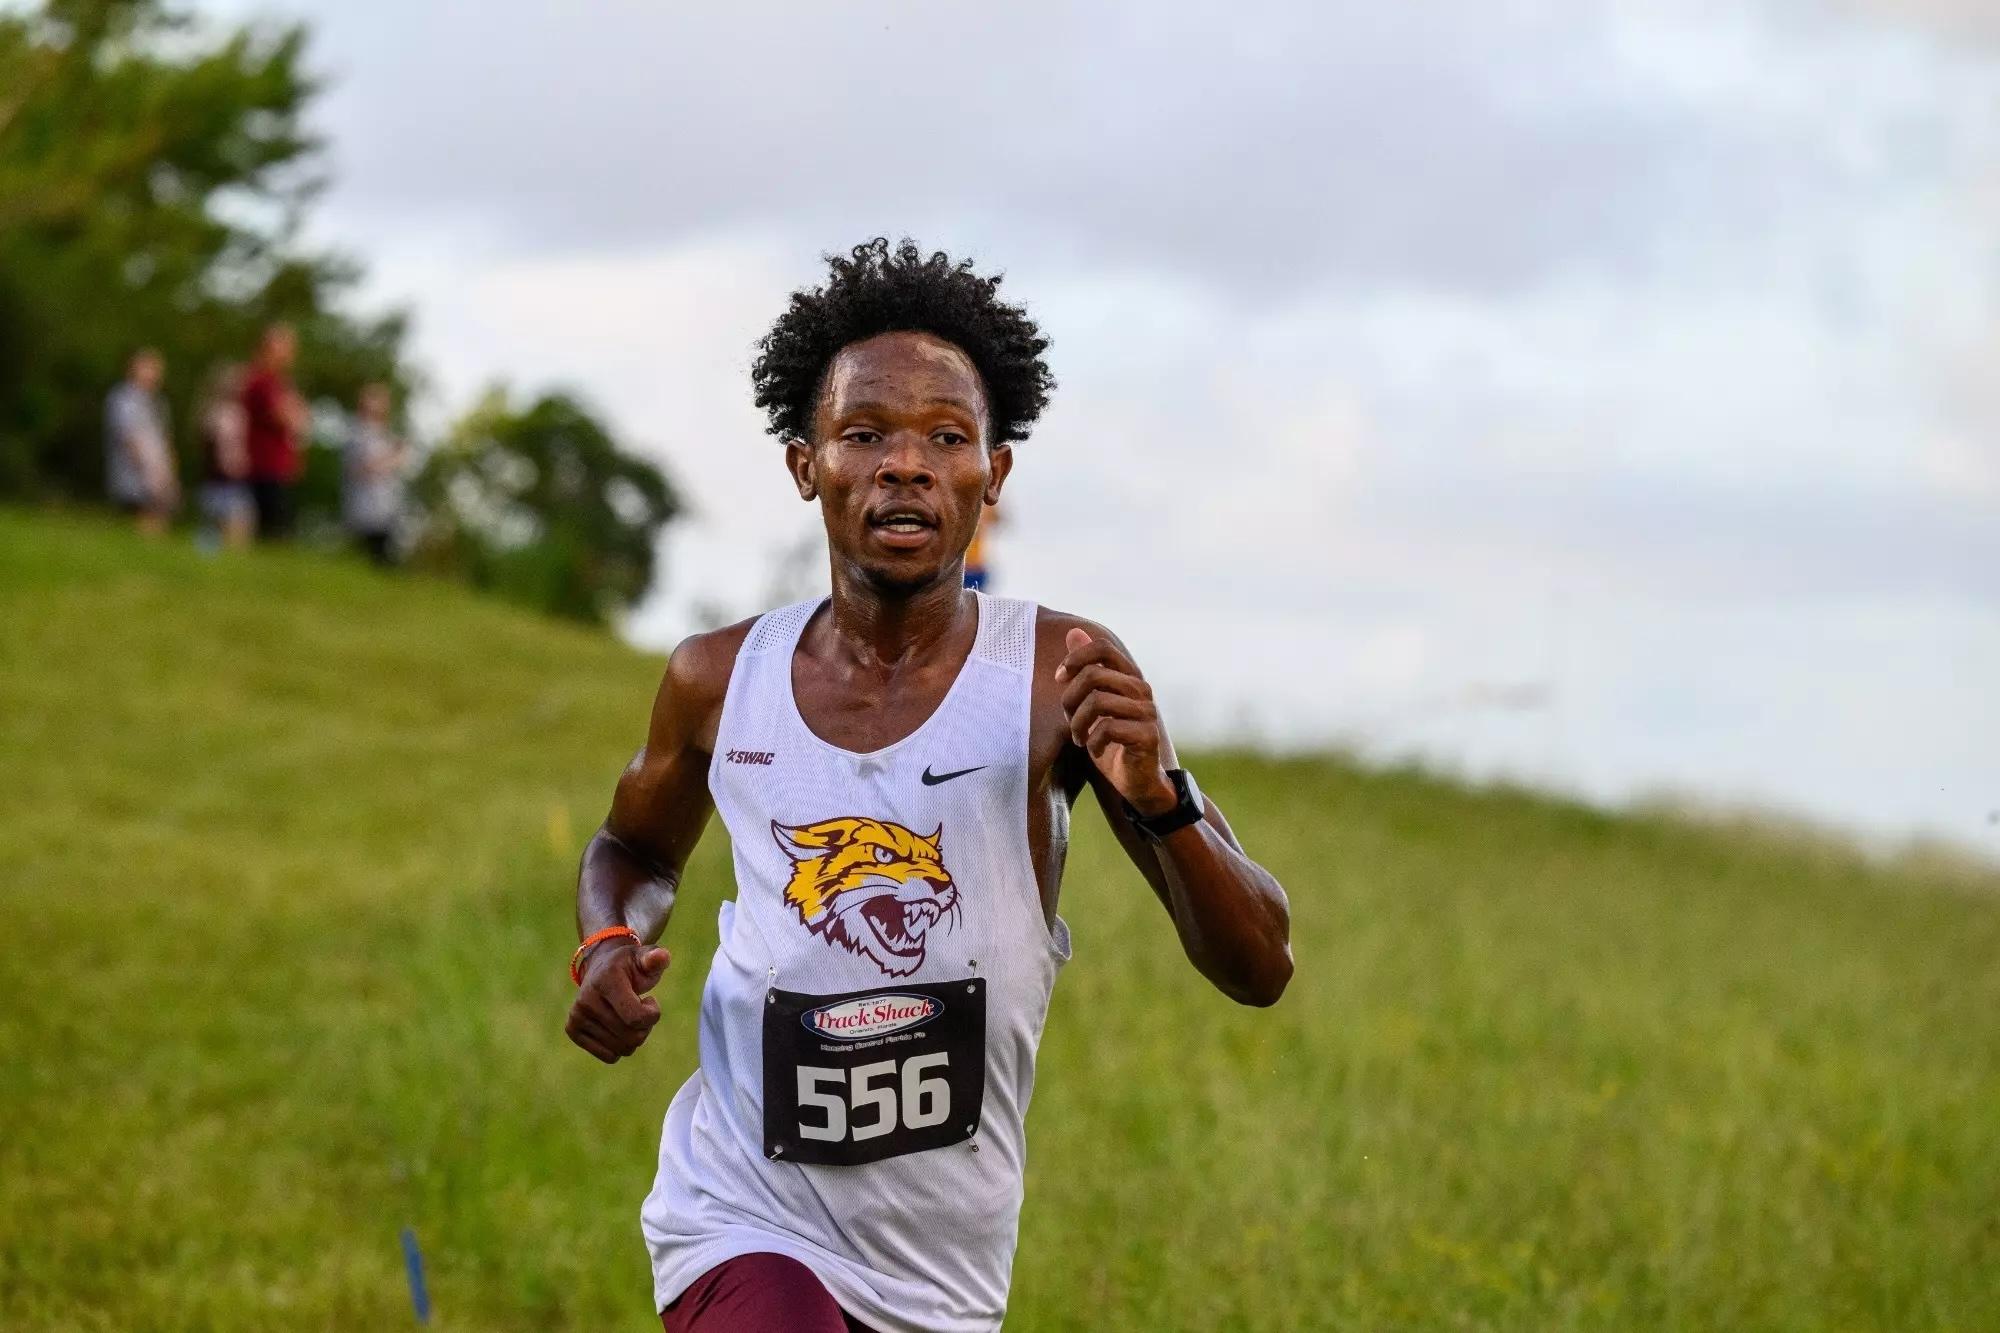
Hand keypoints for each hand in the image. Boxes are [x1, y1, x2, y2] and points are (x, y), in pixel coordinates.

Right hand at [565, 942, 669, 1062]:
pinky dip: (621, 1047)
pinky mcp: (572, 1030)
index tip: (650, 1001)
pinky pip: (610, 1056)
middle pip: (631, 1037)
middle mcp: (586, 999)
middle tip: (640, 1009)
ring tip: (628, 1016)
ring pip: (622, 1049)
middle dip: (645, 1027)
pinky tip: (617, 1027)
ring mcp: (576, 1016)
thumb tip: (661, 956)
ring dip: (634, 1037)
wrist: (600, 968)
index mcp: (605, 980)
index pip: (636, 1018)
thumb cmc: (629, 966)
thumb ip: (655, 959)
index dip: (652, 1014)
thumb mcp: (644, 958)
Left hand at [1055, 628, 1175, 815]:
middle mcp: (1141, 689)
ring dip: (1079, 724)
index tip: (1060, 679)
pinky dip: (1093, 741)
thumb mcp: (1090, 702)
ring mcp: (1147, 711)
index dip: (1076, 659)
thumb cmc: (1110, 739)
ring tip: (1080, 738)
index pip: (1103, 648)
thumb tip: (1074, 631)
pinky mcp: (1148, 735)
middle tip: (1069, 721)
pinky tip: (1095, 750)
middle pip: (1093, 675)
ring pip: (1098, 701)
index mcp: (1128, 676)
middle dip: (1070, 699)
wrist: (1135, 780)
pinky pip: (1109, 728)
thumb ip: (1084, 669)